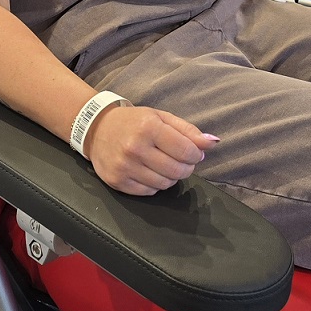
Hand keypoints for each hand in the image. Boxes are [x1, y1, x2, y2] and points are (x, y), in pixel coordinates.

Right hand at [85, 105, 215, 194]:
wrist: (97, 128)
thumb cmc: (133, 122)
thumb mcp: (161, 117)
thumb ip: (189, 131)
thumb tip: (214, 142)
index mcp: (148, 127)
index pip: (186, 151)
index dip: (196, 155)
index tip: (194, 152)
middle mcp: (135, 147)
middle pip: (177, 171)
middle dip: (186, 167)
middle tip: (181, 160)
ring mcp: (124, 167)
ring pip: (164, 184)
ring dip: (171, 177)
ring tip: (165, 165)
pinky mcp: (117, 182)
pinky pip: (148, 192)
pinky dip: (155, 185)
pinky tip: (150, 172)